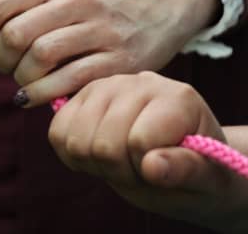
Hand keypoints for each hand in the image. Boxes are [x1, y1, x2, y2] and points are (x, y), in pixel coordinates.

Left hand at [0, 0, 218, 105]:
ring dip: (20, 78)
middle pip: (14, 36)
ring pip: (38, 59)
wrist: (161, 3)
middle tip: (4, 66)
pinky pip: (67, 82)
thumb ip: (14, 1)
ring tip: (24, 80)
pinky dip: (41, 94)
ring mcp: (100, 30)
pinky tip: (35, 95)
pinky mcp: (119, 61)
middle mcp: (76, 0)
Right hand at [48, 72, 247, 232]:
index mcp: (176, 97)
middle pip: (103, 144)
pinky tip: (96, 154)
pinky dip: (71, 155)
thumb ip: (186, 170)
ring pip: (75, 140)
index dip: (146, 171)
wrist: (179, 160)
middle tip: (140, 170)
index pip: (139, 142)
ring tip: (120, 161)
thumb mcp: (205, 179)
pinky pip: (56, 133)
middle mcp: (138, 81)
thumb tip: (152, 165)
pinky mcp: (79, 96)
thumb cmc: (195, 171)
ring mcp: (104, 86)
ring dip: (94, 165)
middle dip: (119, 171)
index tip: (163, 170)